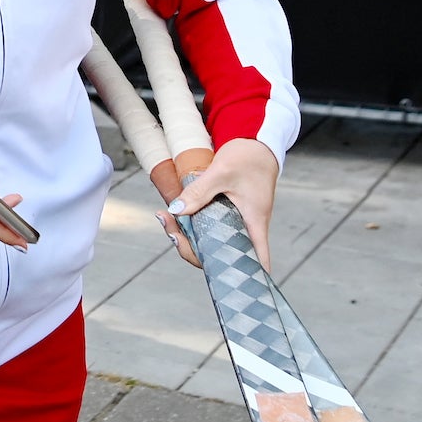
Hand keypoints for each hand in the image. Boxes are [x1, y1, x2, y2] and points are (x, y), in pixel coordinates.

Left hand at [159, 136, 279, 270]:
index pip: (256, 261)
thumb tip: (176, 211)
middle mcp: (247, 227)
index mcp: (254, 222)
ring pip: (212, 241)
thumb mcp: (221, 172)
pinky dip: (191, 224)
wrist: (256, 139)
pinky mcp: (228, 212)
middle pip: (222, 255)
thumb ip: (199, 192)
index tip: (223, 282)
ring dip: (187, 236)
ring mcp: (237, 220)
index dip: (244, 276)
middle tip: (168, 228)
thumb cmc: (248, 156)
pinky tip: (174, 214)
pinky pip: (209, 227)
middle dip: (191, 249)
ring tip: (164, 218)